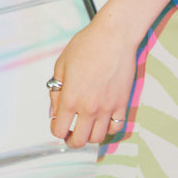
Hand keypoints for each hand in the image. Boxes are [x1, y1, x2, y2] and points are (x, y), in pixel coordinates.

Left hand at [48, 15, 137, 147]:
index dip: (56, 129)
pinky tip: (103, 119)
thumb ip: (55, 92)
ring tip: (87, 126)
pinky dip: (108, 128)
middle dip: (71, 140)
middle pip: (79, 141)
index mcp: (71, 98)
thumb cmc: (88, 45)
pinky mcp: (123, 103)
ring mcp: (108, 107)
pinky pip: (116, 128)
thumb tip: (54, 111)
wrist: (114, 36)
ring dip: (89, 136)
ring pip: (98, 138)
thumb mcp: (61, 65)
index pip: (59, 130)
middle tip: (70, 132)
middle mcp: (89, 107)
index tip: (58, 123)